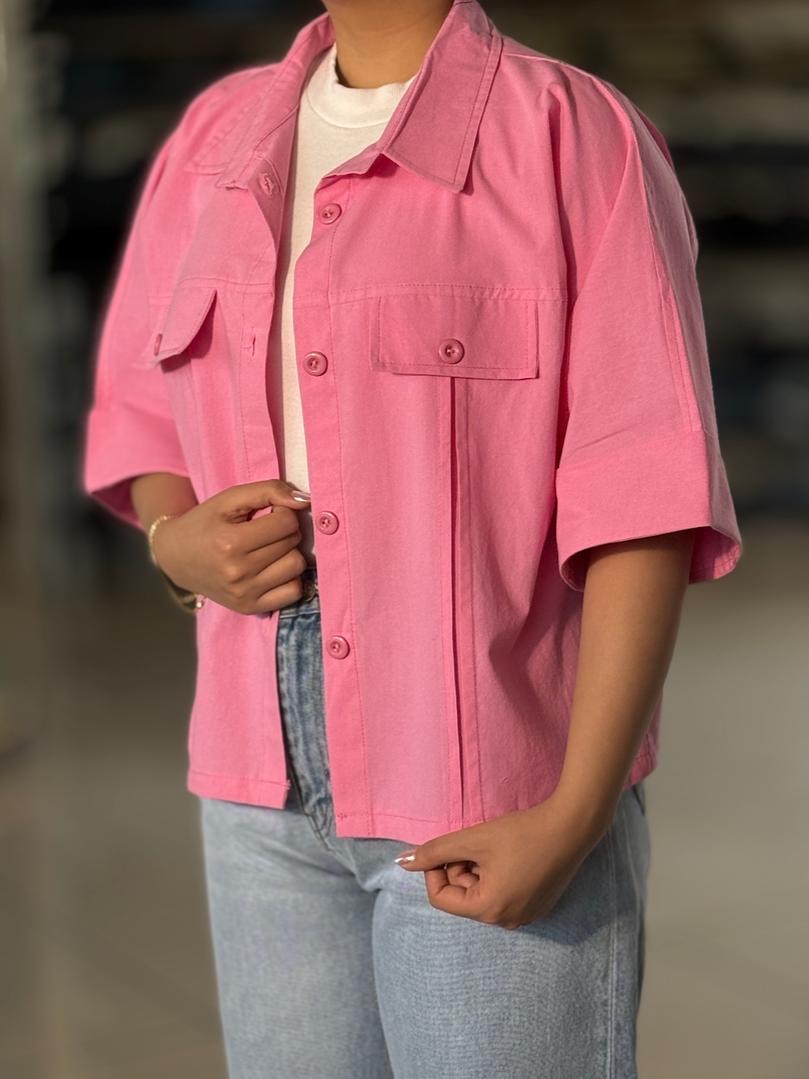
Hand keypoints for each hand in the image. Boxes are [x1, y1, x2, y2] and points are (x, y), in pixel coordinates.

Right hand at [150, 479, 311, 613]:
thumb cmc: (205, 523)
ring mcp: (244, 594)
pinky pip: (293, 593)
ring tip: (270, 549)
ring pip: (297, 567)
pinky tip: (274, 569)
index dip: (281, 512)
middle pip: (293, 543)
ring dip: (289, 553)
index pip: (286, 522)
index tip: (268, 514)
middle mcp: (238, 572)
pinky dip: (290, 578)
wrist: (176, 557)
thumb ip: (267, 491)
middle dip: (285, 532)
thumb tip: (304, 501)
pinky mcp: (250, 608)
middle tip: (265, 531)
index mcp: (230, 543)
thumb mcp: (229, 499)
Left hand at [394, 791, 614, 928]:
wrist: (571, 827)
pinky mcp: (538, 906)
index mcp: (488, 910)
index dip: (435, 869)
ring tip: (493, 846)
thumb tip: (401, 863)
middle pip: (463, 896)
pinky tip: (510, 854)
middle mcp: (507, 922)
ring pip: (482, 893)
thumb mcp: (472, 839)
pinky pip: (504, 895)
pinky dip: (497, 875)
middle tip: (475, 842)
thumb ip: (434, 851)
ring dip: (478, 870)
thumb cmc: (521, 833)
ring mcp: (526, 916)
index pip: (441, 899)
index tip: (446, 846)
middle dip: (460, 868)